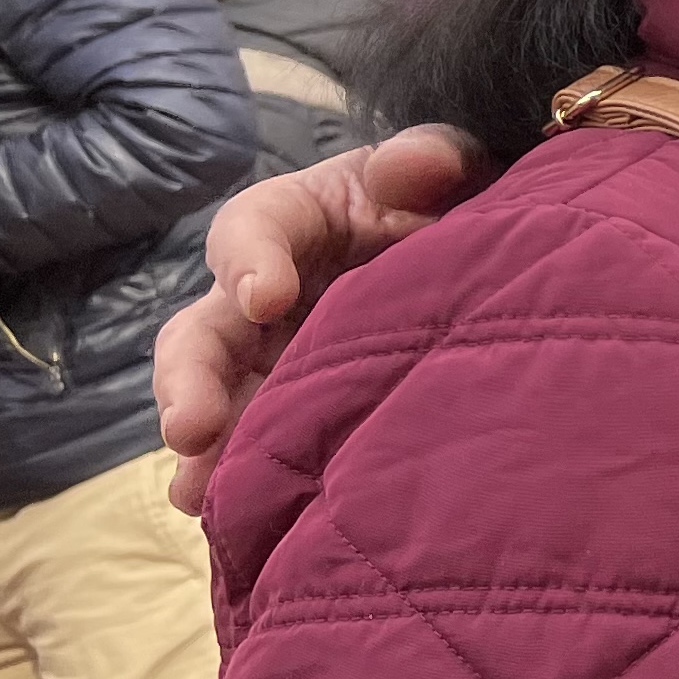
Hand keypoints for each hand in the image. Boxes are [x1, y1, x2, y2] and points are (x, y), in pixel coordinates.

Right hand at [157, 127, 482, 512]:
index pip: (251, 228)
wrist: (488, 264)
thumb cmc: (453, 202)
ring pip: (216, 403)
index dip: (248, 259)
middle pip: (204, 333)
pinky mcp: (294, 411)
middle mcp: (268, 295)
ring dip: (203, 449)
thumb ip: (438, 157)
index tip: (268, 296)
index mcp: (298, 220)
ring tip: (198, 496)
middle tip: (189, 427)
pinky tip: (234, 521)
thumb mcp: (455, 169)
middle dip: (189, 380)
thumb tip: (409, 166)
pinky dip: (242, 480)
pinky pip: (255, 447)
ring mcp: (275, 360)